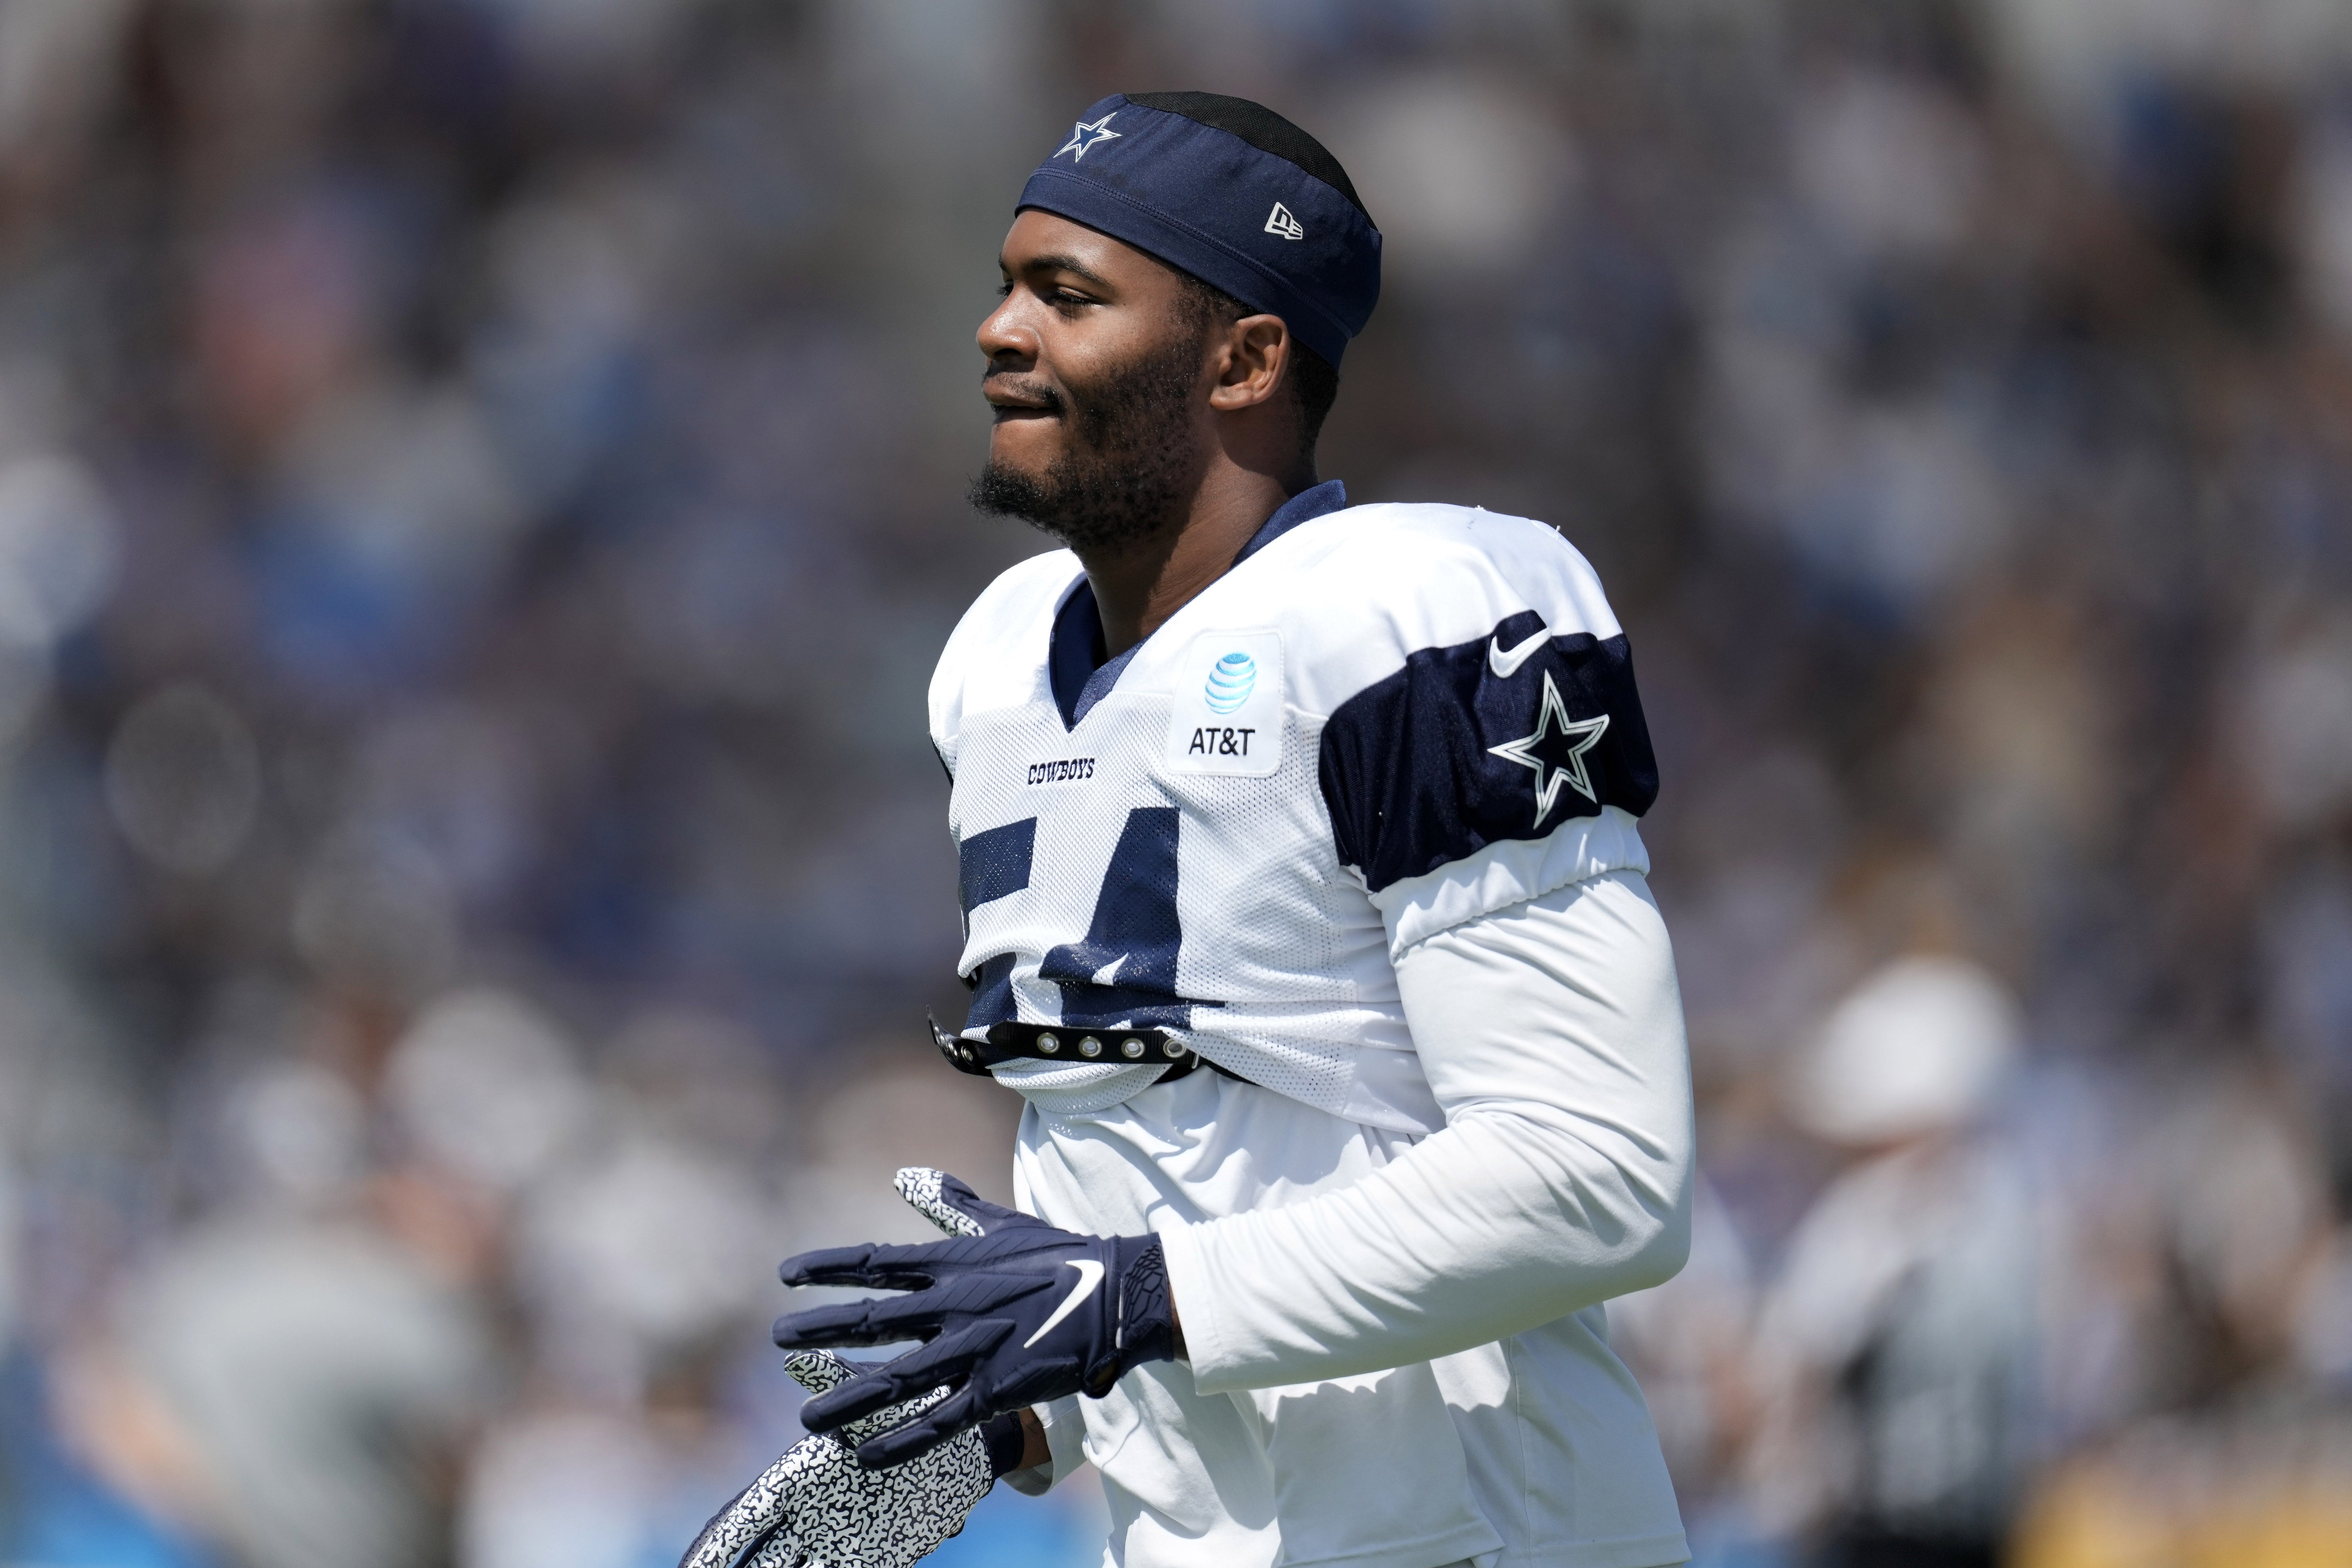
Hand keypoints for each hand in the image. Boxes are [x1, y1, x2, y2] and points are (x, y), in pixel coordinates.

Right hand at [676, 1349, 991, 1567]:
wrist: (970, 1438)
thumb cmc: (913, 1407)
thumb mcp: (871, 1398)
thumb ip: (834, 1383)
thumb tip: (797, 1359)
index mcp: (800, 1478)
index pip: (746, 1517)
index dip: (717, 1546)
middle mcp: (813, 1515)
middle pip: (762, 1558)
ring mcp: (842, 1539)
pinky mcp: (879, 1558)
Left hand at [771, 1169, 1175, 1468]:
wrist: (1117, 1293)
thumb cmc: (1061, 1255)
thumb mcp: (1004, 1222)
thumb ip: (955, 1204)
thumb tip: (911, 1175)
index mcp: (954, 1263)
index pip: (875, 1261)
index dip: (827, 1268)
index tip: (786, 1274)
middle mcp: (954, 1305)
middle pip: (873, 1320)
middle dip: (821, 1330)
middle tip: (777, 1339)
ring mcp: (974, 1349)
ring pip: (897, 1379)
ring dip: (847, 1399)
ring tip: (806, 1416)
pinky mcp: (997, 1389)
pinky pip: (940, 1421)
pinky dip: (902, 1442)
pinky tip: (867, 1456)